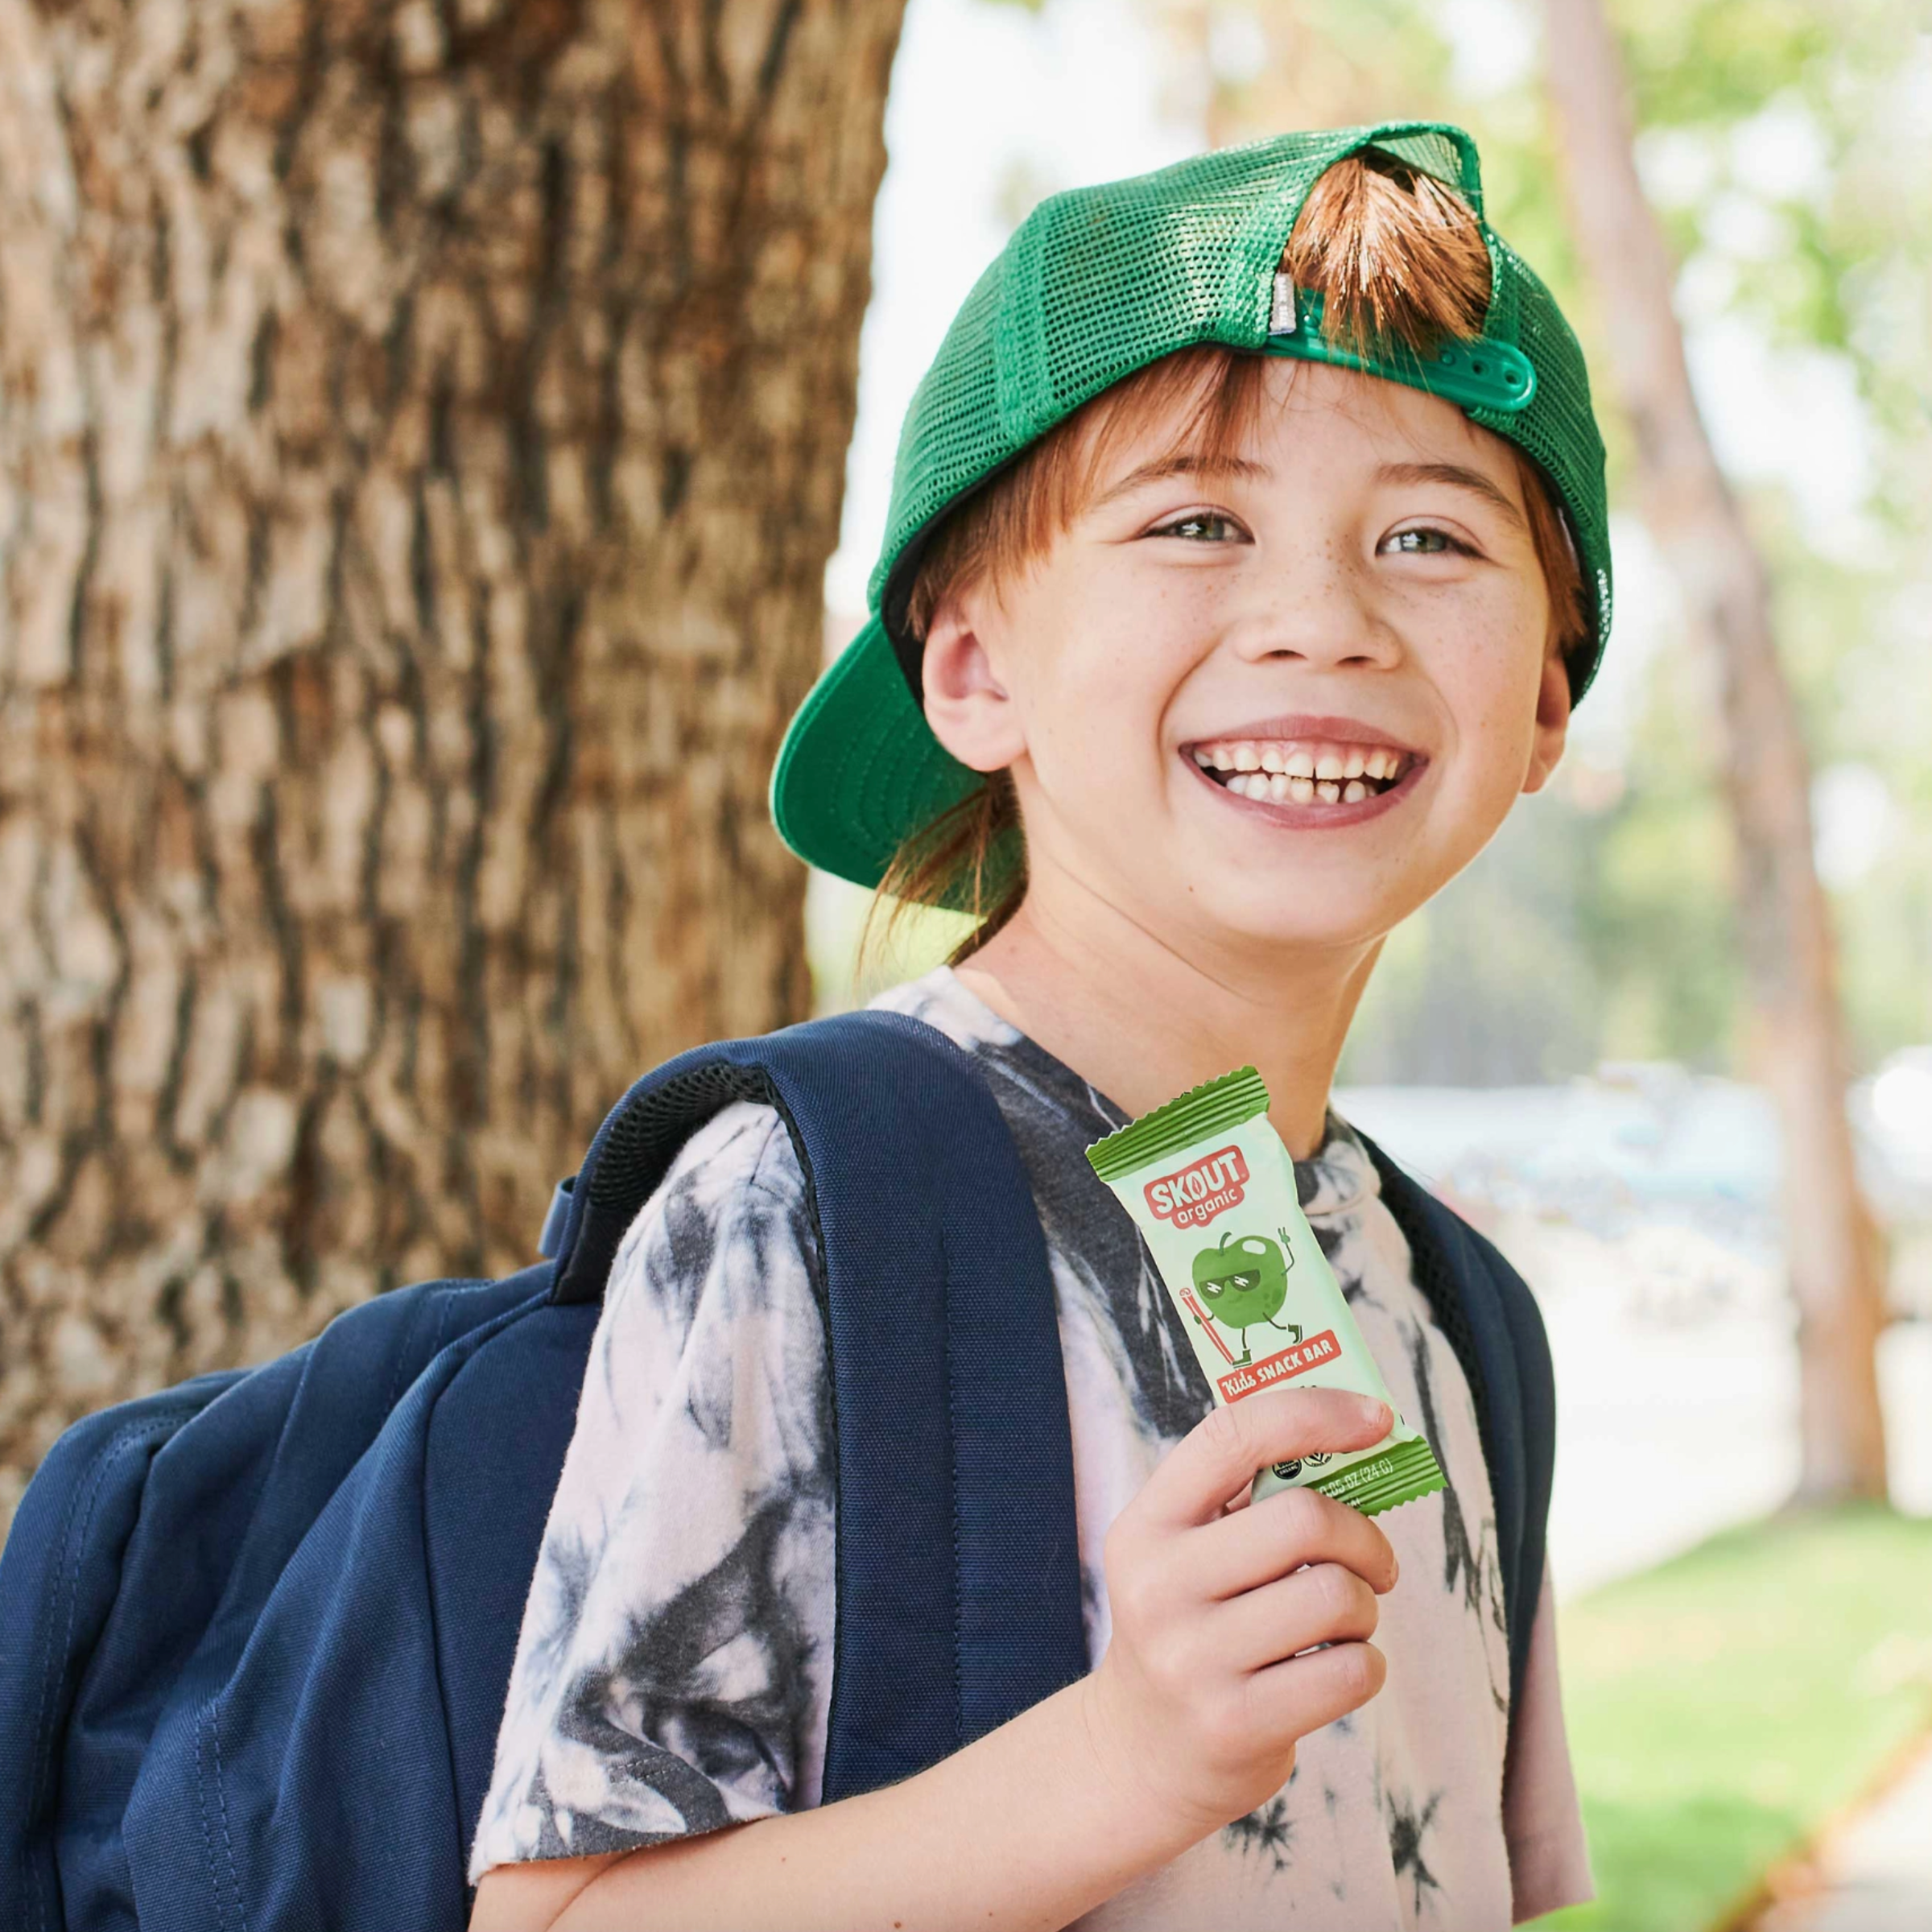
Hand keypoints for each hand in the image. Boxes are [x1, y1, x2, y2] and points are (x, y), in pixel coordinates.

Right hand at [1081, 1387, 1399, 1836]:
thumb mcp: (1188, 1552)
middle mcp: (1159, 1585)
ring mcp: (1192, 1659)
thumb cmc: (1194, 1625)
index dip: (1315, 1412)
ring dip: (1365, 1606)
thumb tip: (1359, 1435)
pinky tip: (1335, 1670)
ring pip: (1337, 1596)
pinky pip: (1350, 1672)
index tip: (1377, 1417)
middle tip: (1373, 1560)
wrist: (1141, 1752)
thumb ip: (1250, 1497)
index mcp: (1148, 1523)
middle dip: (1363, 1536)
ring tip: (1344, 1622)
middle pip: (1305, 1520)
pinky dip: (1366, 1664)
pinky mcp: (1236, 1724)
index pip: (1232, 1435)